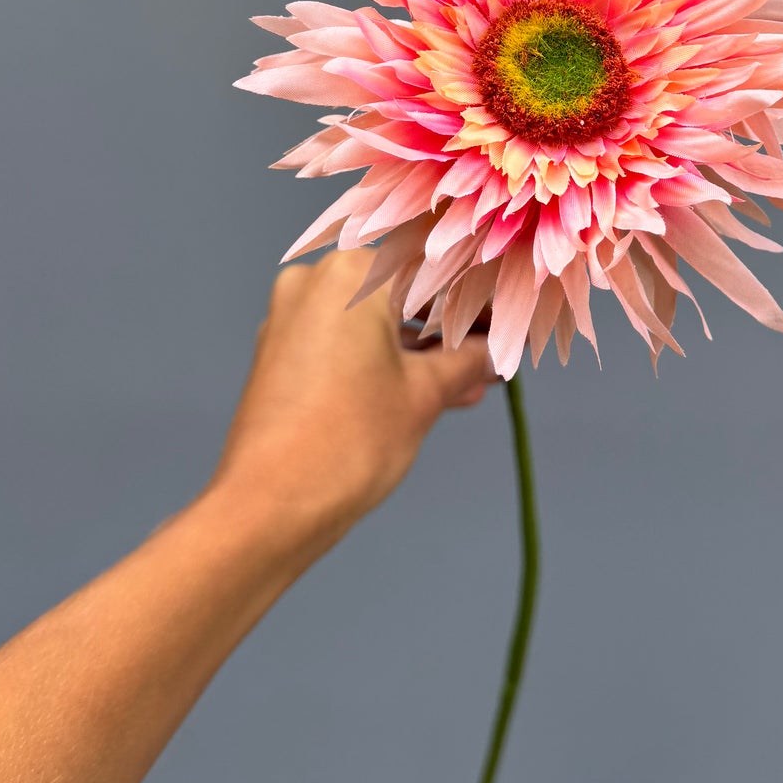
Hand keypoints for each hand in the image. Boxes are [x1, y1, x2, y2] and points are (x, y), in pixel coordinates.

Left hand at [202, 249, 496, 565]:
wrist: (269, 508)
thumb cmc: (346, 442)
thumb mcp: (424, 395)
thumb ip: (467, 361)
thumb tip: (494, 351)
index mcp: (352, 274)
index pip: (435, 275)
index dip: (482, 301)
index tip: (513, 322)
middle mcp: (317, 282)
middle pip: (404, 295)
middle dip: (454, 328)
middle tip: (498, 351)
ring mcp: (294, 317)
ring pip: (377, 322)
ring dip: (425, 351)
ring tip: (473, 381)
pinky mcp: (285, 354)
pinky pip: (351, 344)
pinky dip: (389, 362)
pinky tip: (433, 390)